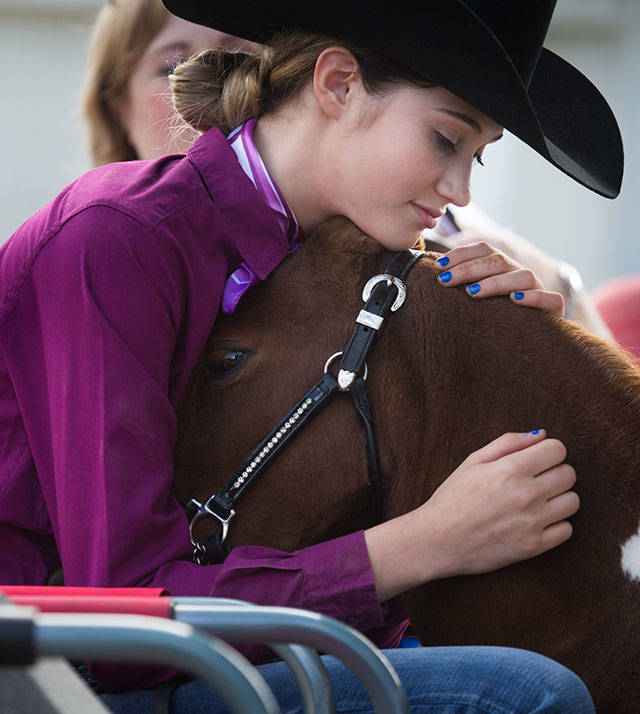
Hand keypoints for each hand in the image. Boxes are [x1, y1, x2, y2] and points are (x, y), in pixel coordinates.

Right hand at [364, 430, 578, 601]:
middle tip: (534, 480)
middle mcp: (526, 494)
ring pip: (573, 501)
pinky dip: (555, 524)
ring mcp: (532, 522)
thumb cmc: (452, 497)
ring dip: (558, 498)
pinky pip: (566, 530)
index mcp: (511, 469)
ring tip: (537, 501)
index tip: (536, 459)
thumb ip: (508, 442)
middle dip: (554, 472)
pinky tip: (535, 521)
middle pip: (569, 474)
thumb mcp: (473, 461)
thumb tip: (541, 435)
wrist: (437, 540)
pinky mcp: (534, 547)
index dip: (548, 452)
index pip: (558, 450)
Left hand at [433, 240, 564, 316]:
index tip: (438, 266)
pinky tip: (514, 300)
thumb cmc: (495, 322)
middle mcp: (521, 275)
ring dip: (496, 282)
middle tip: (445, 280)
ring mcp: (539, 291)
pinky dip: (533, 297)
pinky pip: (550, 299)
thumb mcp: (477, 303)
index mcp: (503, 269)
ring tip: (472, 293)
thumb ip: (462, 286)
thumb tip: (433, 274)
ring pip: (523, 276)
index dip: (461, 254)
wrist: (532, 348)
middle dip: (469, 269)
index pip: (484, 250)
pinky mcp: (554, 311)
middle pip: (498, 261)